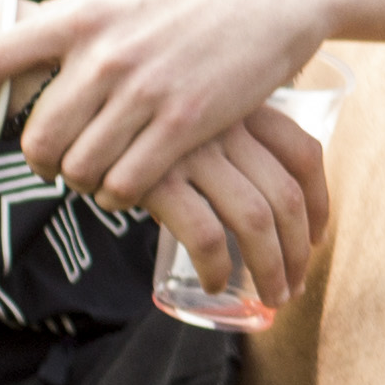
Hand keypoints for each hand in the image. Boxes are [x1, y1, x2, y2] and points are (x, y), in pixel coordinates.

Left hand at [0, 0, 334, 210]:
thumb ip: (68, 17)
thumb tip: (15, 45)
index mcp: (81, 16)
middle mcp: (105, 55)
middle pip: (37, 136)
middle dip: (40, 161)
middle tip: (55, 163)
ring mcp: (145, 92)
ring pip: (79, 167)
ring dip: (82, 181)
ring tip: (97, 174)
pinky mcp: (185, 123)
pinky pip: (126, 182)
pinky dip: (119, 194)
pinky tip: (129, 184)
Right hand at [142, 104, 335, 312]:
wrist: (64, 88)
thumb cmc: (130, 108)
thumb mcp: (188, 107)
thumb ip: (218, 133)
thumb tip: (250, 194)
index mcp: (241, 106)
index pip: (303, 154)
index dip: (320, 201)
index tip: (317, 237)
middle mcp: (225, 127)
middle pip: (286, 196)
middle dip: (298, 250)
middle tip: (293, 285)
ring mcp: (192, 151)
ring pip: (256, 219)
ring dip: (270, 267)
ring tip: (268, 297)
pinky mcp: (155, 177)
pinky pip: (205, 233)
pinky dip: (217, 266)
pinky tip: (214, 283)